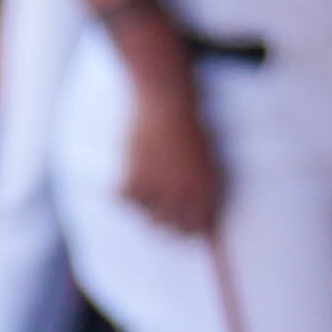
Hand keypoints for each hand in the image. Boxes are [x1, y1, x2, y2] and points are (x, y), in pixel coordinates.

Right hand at [118, 67, 220, 235]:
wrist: (167, 102)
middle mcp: (183, 198)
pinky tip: (133, 166)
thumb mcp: (207, 162)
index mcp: (206, 192)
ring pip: (148, 217)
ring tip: (149, 175)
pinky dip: (124, 188)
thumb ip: (202, 191)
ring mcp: (158, 193)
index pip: (198, 228)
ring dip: (147, 202)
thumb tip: (201, 226)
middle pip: (172, 229)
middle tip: (160, 199)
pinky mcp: (133, 185)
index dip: (189, 227)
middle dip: (167, 219)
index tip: (179, 220)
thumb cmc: (189, 127)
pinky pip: (124, 200)